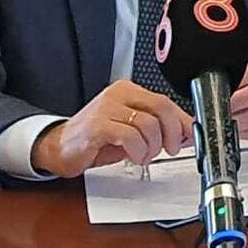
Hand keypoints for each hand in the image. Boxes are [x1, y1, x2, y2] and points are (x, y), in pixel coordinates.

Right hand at [31, 80, 192, 177]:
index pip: (164, 101)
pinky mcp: (98, 126)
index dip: (181, 120)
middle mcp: (118, 95)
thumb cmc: (96, 140)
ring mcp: (106, 109)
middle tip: (171, 148)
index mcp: (128, 91)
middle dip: (172, 132)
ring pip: (148, 124)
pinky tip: (134, 156)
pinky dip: (138, 150)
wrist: (59, 148)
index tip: (188, 135)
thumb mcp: (131, 131)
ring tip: (144, 155)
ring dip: (153, 146)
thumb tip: (184, 134)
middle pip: (161, 107)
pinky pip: (130, 136)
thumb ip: (156, 128)